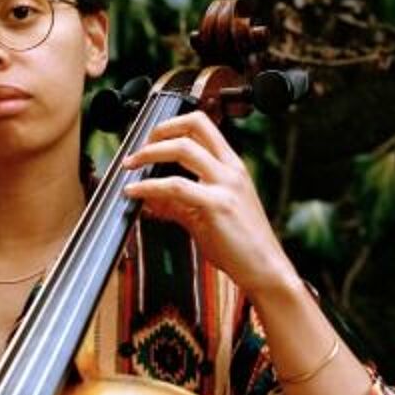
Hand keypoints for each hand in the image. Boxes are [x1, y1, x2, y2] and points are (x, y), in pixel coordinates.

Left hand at [122, 111, 298, 295]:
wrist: (264, 269)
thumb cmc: (240, 244)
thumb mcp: (206, 215)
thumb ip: (178, 203)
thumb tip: (149, 197)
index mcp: (232, 166)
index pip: (202, 125)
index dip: (172, 125)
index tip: (150, 139)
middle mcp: (231, 169)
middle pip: (194, 125)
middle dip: (158, 131)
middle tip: (137, 149)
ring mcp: (225, 185)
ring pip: (183, 149)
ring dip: (149, 153)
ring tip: (130, 166)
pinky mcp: (217, 205)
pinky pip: (175, 186)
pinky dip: (149, 186)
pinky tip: (134, 192)